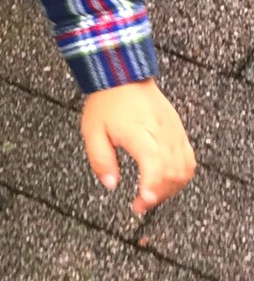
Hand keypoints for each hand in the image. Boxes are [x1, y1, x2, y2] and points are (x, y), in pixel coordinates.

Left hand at [81, 78, 195, 214]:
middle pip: (172, 173)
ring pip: (184, 169)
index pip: (154, 165)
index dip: (152, 187)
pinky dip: (180, 175)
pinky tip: (165, 181)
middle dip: (158, 195)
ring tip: (151, 194)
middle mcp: (162, 134)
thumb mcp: (92, 132)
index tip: (142, 201)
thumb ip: (100, 160)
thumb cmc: (107, 102)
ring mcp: (174, 132)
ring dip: (170, 188)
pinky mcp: (179, 130)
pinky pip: (189, 159)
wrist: (123, 76)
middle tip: (139, 204)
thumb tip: (110, 184)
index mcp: (140, 133)